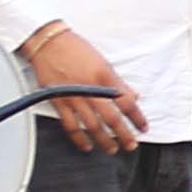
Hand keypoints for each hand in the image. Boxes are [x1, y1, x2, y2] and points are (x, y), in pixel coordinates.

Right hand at [19, 22, 137, 153]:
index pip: (127, 103)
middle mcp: (90, 89)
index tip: (143, 127)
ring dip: (104, 140)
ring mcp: (74, 97)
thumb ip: (118, 82)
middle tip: (131, 145)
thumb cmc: (75, 49)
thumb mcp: (103, 62)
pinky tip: (86, 145)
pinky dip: (79, 138)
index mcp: (105, 77)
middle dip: (124, 135)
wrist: (48, 43)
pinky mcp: (58, 102)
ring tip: (112, 149)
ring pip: (92, 126)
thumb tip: (133, 96)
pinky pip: (70, 125)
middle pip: (112, 119)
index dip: (137, 118)